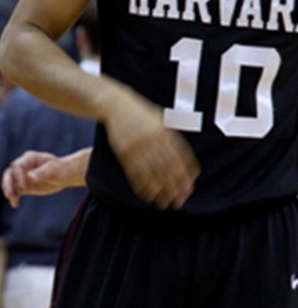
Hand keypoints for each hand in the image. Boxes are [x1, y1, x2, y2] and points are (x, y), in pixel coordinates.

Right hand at [2, 149, 86, 207]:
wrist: (64, 175)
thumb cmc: (60, 169)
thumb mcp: (54, 169)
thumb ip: (42, 172)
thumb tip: (30, 177)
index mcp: (29, 158)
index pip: (17, 166)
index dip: (17, 176)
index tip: (23, 186)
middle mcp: (23, 166)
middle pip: (9, 173)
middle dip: (8, 183)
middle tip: (10, 194)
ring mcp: (22, 176)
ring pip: (9, 182)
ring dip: (9, 191)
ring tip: (13, 200)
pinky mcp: (23, 186)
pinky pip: (15, 191)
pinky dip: (14, 197)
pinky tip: (15, 204)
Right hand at [105, 93, 197, 208]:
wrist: (116, 105)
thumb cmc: (140, 114)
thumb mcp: (160, 121)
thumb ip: (171, 137)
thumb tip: (184, 156)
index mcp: (166, 133)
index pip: (180, 158)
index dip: (186, 174)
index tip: (190, 187)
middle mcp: (153, 140)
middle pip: (167, 168)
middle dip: (174, 186)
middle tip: (179, 201)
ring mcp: (138, 146)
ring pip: (151, 173)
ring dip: (159, 190)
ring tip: (164, 203)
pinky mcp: (124, 151)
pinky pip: (134, 172)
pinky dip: (141, 185)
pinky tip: (147, 195)